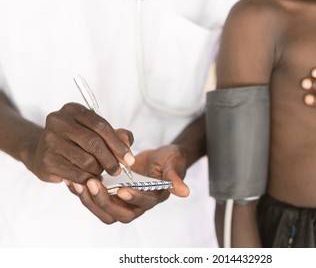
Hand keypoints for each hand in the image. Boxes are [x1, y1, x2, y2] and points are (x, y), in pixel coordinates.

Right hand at [25, 103, 133, 182]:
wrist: (43, 152)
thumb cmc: (76, 140)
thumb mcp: (97, 132)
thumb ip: (117, 135)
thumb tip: (127, 143)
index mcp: (73, 110)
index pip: (101, 125)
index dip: (118, 144)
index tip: (130, 160)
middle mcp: (58, 121)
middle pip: (94, 143)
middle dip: (111, 160)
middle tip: (118, 170)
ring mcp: (49, 140)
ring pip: (86, 161)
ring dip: (99, 170)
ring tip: (100, 172)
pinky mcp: (46, 160)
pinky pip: (76, 174)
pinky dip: (88, 179)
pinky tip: (90, 179)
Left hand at [65, 145, 189, 223]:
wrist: (161, 157)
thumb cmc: (170, 159)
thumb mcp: (175, 163)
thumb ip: (175, 176)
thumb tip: (185, 192)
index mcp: (154, 197)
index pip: (143, 205)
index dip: (133, 199)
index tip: (123, 188)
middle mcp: (138, 205)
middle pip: (119, 215)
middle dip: (104, 201)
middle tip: (93, 183)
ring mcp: (124, 202)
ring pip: (105, 212)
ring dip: (91, 200)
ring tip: (80, 183)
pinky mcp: (112, 195)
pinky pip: (97, 201)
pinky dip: (85, 193)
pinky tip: (74, 180)